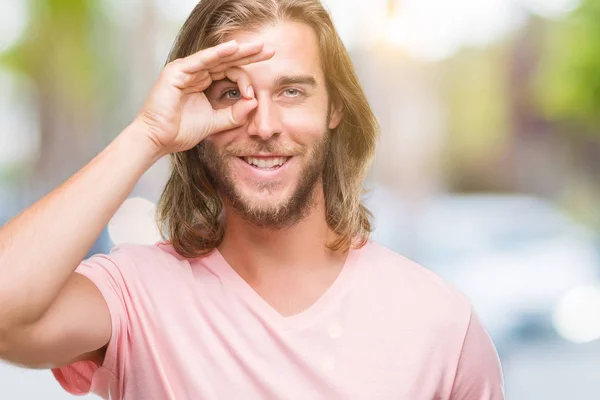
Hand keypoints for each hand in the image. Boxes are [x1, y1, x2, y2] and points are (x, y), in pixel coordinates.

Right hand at [135, 40, 273, 154]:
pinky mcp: (177, 71)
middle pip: (226, 60)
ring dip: (238, 51)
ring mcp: (185, 70)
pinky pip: (201, 60)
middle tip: (270, 50)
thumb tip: (254, 102)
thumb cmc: (180, 131)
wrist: (158, 140)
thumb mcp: (215, 123)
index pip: (229, 71)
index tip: (254, 94)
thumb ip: (235, 114)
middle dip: (249, 55)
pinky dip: (217, 53)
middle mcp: (195, 72)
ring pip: (216, 57)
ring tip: (257, 47)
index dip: (245, 79)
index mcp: (202, 81)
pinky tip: (234, 48)